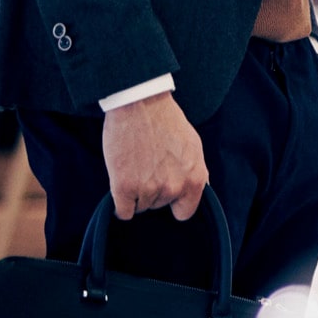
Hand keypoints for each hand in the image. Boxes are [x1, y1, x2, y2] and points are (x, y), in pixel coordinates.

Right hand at [101, 92, 208, 221]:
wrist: (140, 105)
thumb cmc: (166, 121)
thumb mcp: (193, 145)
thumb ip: (195, 170)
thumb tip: (197, 187)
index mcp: (194, 178)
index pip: (185, 212)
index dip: (174, 204)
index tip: (167, 195)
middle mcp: (174, 187)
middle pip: (159, 206)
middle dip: (153, 191)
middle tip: (148, 167)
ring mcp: (149, 189)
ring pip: (140, 207)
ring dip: (136, 194)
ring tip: (135, 167)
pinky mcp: (124, 188)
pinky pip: (122, 212)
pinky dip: (120, 203)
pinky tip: (121, 184)